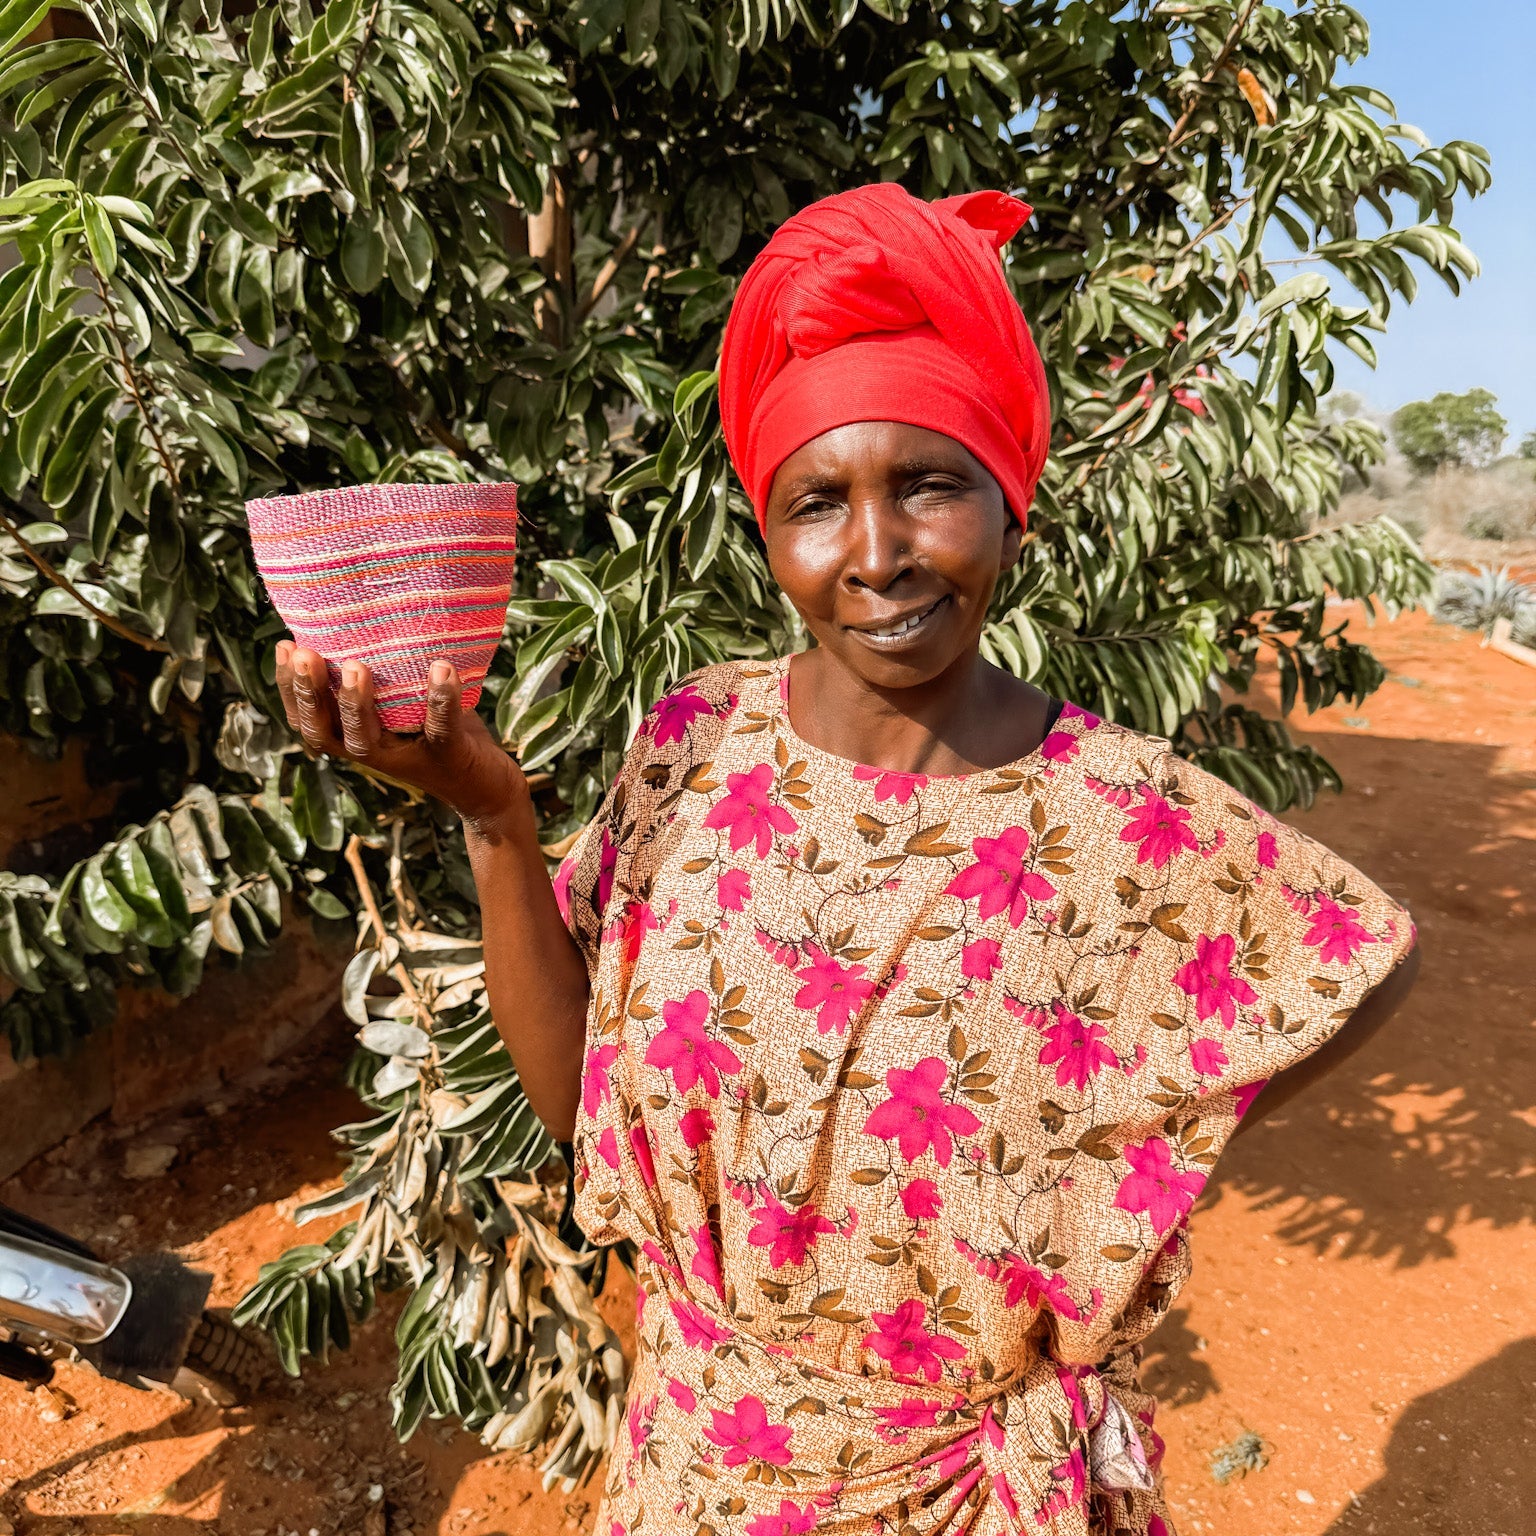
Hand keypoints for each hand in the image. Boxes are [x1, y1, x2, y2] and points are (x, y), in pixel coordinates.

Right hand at [274, 642, 525, 832]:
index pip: (307, 718)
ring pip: (366, 740)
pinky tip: (440, 670)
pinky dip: (440, 701)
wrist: (488, 785)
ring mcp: (407, 756)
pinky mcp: (447, 756)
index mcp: (354, 735)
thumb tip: (362, 611)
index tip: (284, 647)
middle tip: (304, 654)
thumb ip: (384, 671)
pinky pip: (439, 729)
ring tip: (356, 666)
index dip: (288, 687)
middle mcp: (372, 751)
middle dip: (309, 693)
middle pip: (324, 731)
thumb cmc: (439, 730)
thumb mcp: (404, 700)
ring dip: (357, 704)